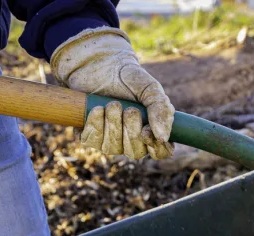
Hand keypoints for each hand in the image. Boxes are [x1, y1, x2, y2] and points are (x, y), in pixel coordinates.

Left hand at [50, 27, 174, 159]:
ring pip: (112, 148)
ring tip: (113, 104)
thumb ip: (161, 109)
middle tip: (129, 109)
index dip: (156, 148)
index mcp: (153, 130)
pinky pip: (93, 141)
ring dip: (113, 124)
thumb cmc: (127, 78)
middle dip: (131, 130)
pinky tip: (97, 109)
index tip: (146, 132)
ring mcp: (110, 141)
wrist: (98, 64)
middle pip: (135, 153)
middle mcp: (132, 140)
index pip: (162, 152)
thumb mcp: (149, 88)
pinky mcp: (90, 136)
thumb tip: (163, 137)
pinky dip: (96, 123)